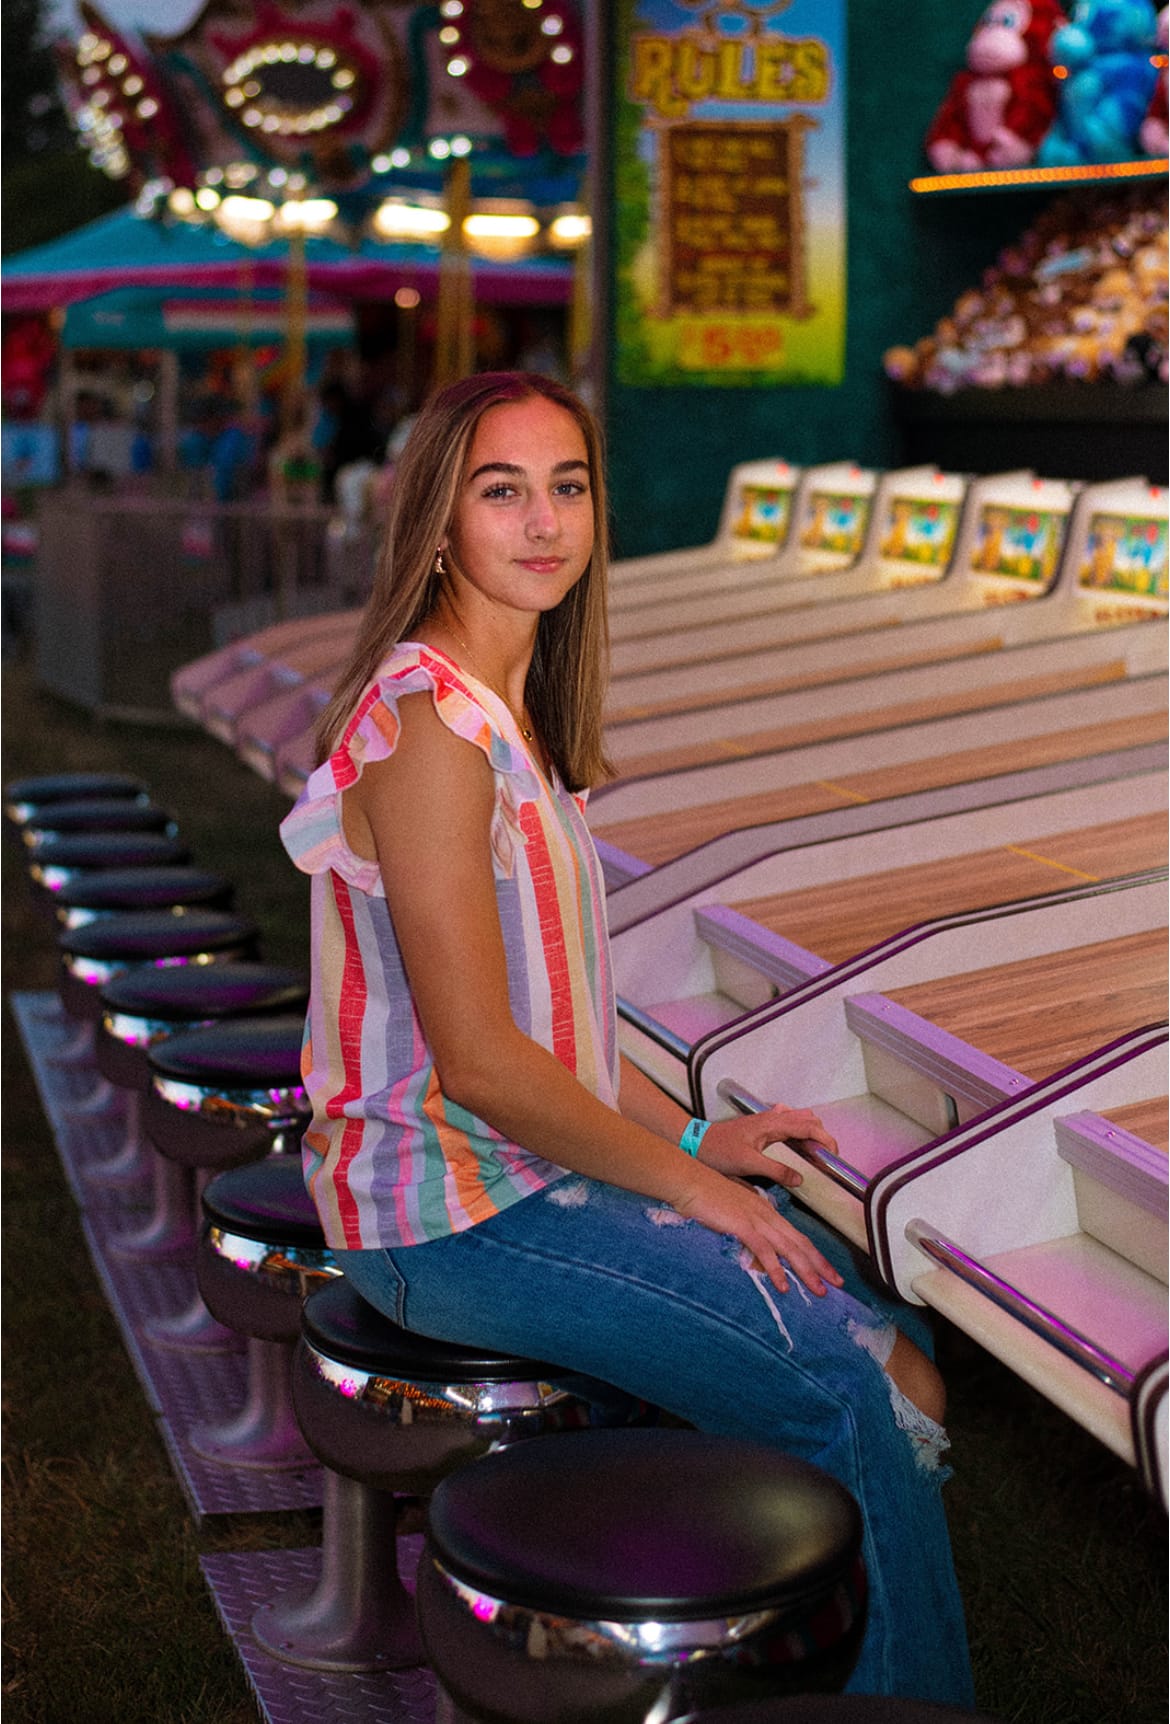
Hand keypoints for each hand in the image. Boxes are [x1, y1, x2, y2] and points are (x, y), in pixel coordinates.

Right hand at [669, 1159, 844, 1297]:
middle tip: (837, 1284)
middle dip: (821, 1266)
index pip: (798, 1237)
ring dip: (807, 1272)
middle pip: (801, 1244)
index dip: (815, 1255)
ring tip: (819, 1291)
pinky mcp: (743, 1226)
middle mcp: (768, 1216)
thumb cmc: (707, 1195)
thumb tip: (753, 1248)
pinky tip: (784, 1286)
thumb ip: (746, 1229)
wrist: (690, 1181)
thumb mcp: (732, 1213)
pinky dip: (776, 1270)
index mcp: (767, 1212)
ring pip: (790, 1249)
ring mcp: (757, 1220)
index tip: (828, 1271)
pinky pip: (765, 1251)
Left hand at [697, 1104, 837, 1189]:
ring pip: (800, 1119)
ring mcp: (767, 1119)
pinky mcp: (763, 1125)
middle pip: (809, 1119)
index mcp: (772, 1124)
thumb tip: (800, 1178)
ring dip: (812, 1133)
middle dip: (822, 1135)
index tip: (834, 1156)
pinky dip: (800, 1133)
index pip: (809, 1126)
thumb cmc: (719, 1151)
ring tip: (814, 1156)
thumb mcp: (748, 1164)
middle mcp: (772, 1117)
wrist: (697, 1142)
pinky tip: (798, 1148)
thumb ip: (776, 1170)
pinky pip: (789, 1124)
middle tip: (825, 1158)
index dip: (826, 1139)